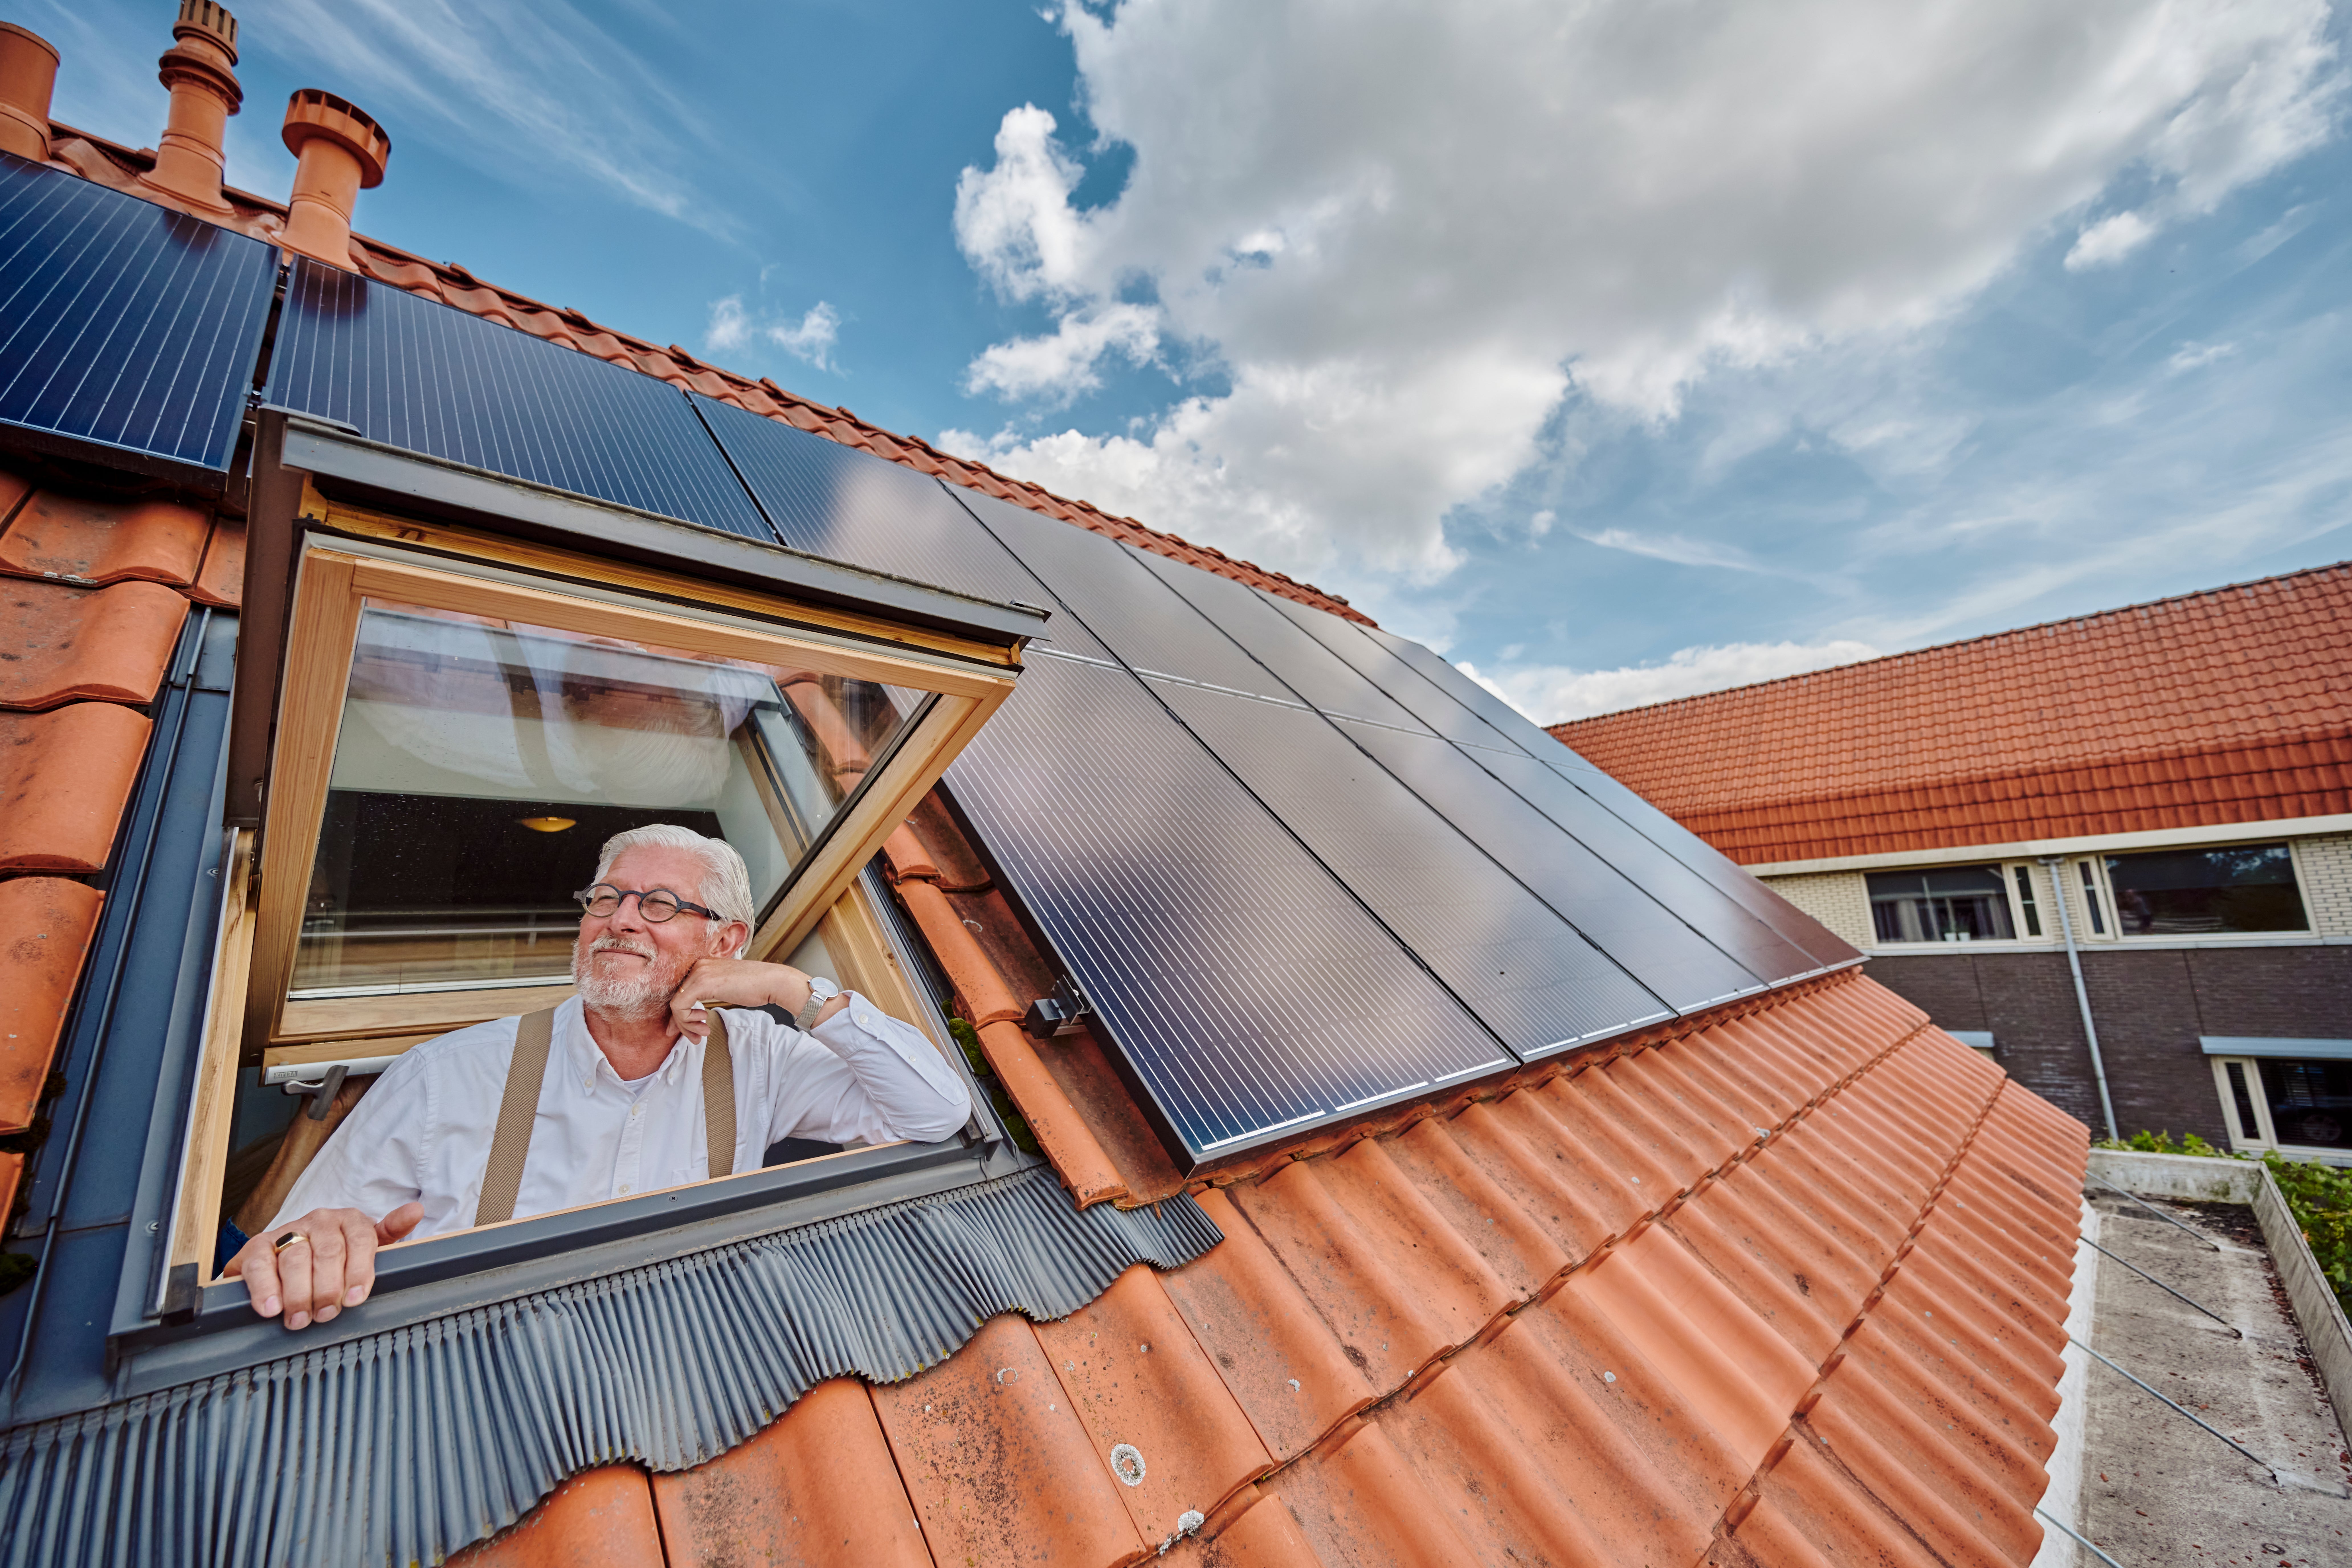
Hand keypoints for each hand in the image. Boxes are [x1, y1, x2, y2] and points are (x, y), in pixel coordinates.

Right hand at [224, 1202, 422, 1330]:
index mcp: (350, 1220)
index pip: (362, 1239)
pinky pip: (260, 1264)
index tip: (355, 1299)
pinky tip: (272, 1308)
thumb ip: (391, 1231)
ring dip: (299, 1294)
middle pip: (328, 1253)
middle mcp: (320, 1220)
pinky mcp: (256, 1245)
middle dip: (328, 1288)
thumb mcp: (367, 1245)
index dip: (359, 1271)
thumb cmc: (336, 1257)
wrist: (286, 1253)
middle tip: (326, 1314)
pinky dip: (265, 1288)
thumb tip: (415, 1211)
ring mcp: (287, 1230)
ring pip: (295, 1259)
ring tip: (300, 1318)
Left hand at [669, 958, 847, 1037]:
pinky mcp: (701, 984)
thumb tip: (694, 1012)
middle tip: (695, 1037)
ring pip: (676, 1005)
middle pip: (676, 999)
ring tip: (702, 1033)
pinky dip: (687, 1022)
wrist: (772, 982)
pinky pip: (680, 1007)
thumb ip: (708, 995)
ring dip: (686, 1025)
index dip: (679, 1014)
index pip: (680, 991)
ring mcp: (698, 973)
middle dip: (682, 1023)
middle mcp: (697, 966)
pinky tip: (704, 1026)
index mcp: (703, 965)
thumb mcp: (726, 988)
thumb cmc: (755, 986)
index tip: (686, 1030)